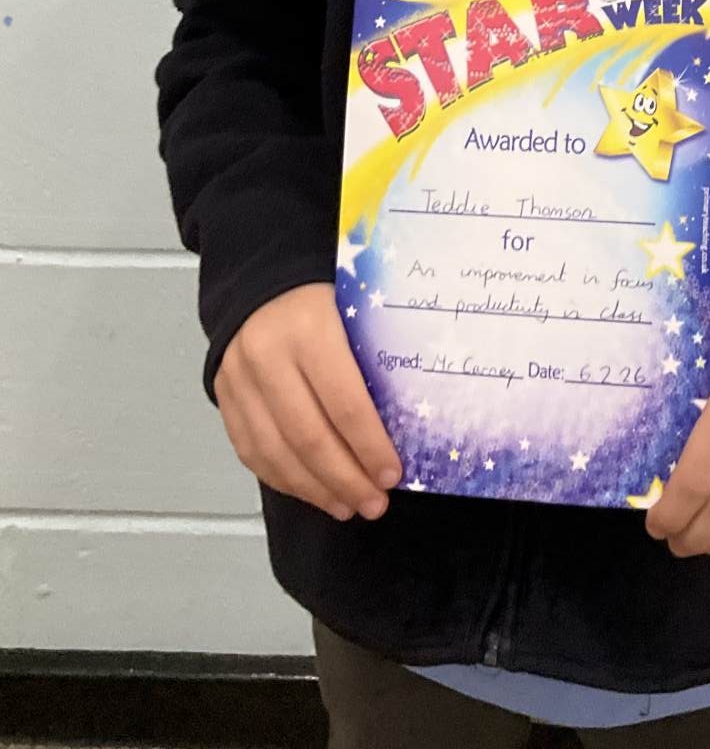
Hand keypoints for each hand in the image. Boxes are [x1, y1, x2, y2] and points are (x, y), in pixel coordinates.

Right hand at [214, 282, 401, 522]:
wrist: (262, 280)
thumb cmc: (323, 298)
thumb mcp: (354, 311)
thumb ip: (373, 358)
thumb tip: (409, 422)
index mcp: (309, 329)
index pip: (345, 403)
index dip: (370, 447)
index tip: (392, 475)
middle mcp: (267, 356)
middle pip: (308, 437)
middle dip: (346, 479)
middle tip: (374, 503)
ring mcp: (239, 380)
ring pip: (276, 453)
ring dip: (315, 489)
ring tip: (347, 506)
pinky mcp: (224, 397)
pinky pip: (252, 452)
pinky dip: (284, 480)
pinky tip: (312, 491)